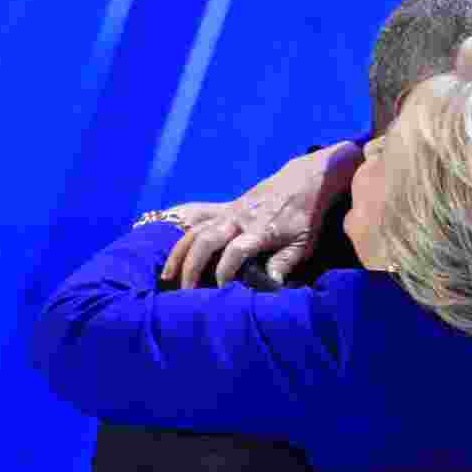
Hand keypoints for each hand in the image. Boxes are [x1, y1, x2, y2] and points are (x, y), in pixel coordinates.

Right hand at [160, 141, 363, 289]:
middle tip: (185, 291)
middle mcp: (240, 219)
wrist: (303, 180)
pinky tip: (170, 251)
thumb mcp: (303, 244)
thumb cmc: (305, 217)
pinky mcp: (225, 208)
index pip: (236, 251)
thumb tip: (270, 285)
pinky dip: (180, 235)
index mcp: (260, 230)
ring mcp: (229, 212)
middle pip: (206, 239)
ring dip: (179, 253)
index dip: (226, 270)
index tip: (220, 290)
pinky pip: (196, 220)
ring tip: (167, 276)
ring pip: (196, 230)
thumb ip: (284, 264)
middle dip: (192, 266)